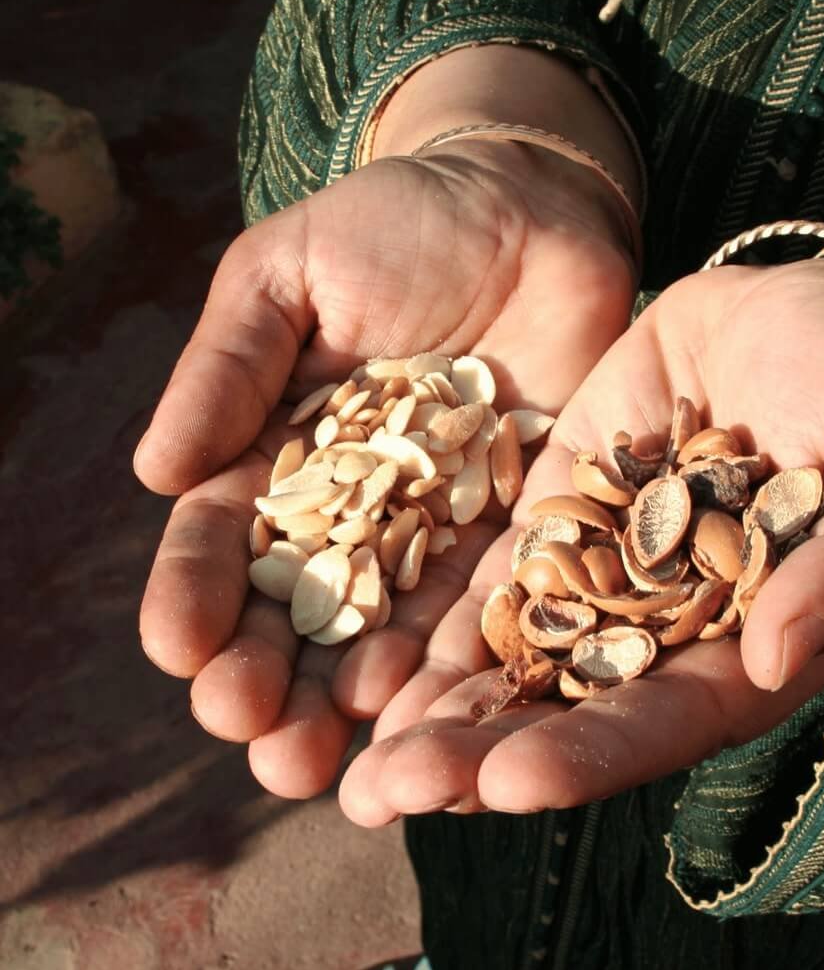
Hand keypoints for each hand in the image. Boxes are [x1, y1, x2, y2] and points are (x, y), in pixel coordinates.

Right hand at [134, 140, 634, 796]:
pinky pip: (482, 597)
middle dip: (274, 676)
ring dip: (355, 697)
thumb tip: (154, 474)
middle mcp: (357, 506)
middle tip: (255, 739)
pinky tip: (428, 711)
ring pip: (389, 626)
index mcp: (284, 453)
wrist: (522, 206)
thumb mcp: (286, 276)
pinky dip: (454, 656)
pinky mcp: (517, 518)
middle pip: (305, 608)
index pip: (229, 538)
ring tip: (326, 763)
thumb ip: (227, 369)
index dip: (200, 594)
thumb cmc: (393, 225)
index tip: (180, 647)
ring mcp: (438, 521)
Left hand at [338, 257, 823, 822]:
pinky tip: (368, 651)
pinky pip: (496, 568)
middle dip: (479, 753)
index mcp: (754, 637)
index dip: (591, 754)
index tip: (505, 786)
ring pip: (516, 650)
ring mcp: (606, 562)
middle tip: (384, 797)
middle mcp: (667, 620)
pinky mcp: (563, 503)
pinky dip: (438, 614)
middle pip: (570, 704)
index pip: (667, 716)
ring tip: (352, 761)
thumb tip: (782, 656)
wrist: (818, 310)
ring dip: (436, 705)